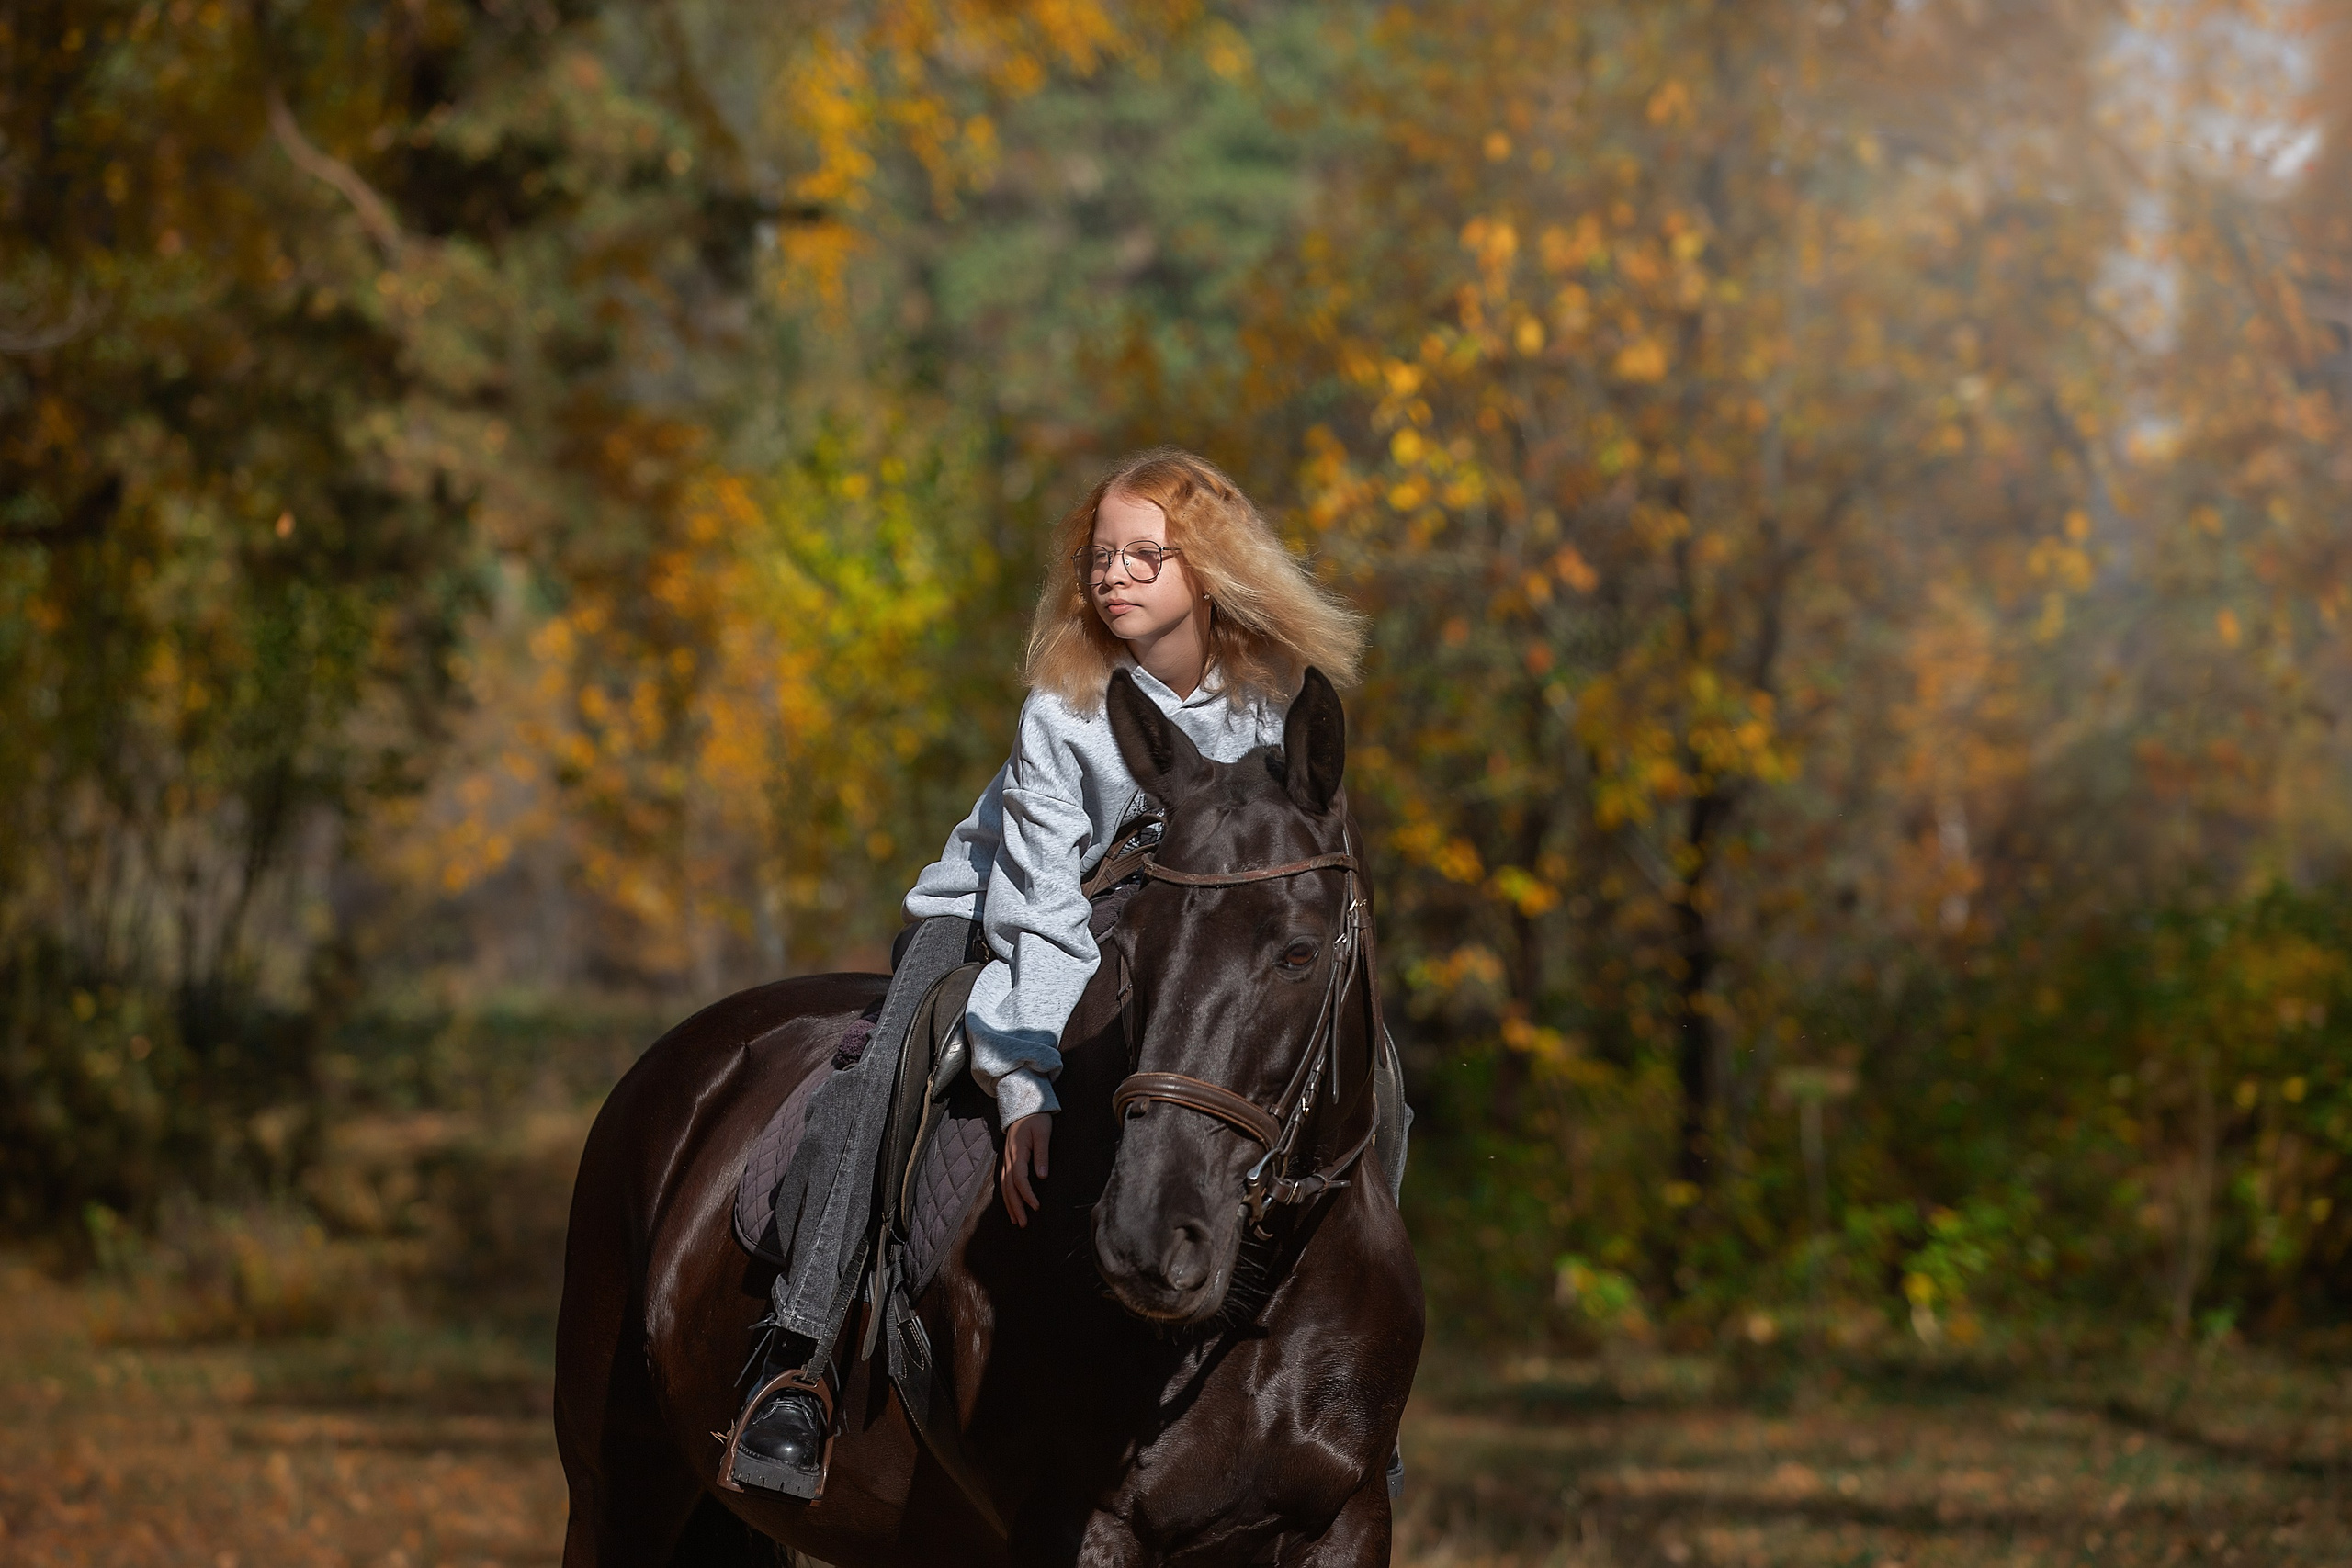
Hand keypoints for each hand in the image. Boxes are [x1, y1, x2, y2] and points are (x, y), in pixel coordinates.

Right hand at [1001, 1112, 1052, 1226]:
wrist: (1023, 1107)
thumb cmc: (1036, 1118)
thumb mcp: (1043, 1133)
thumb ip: (1042, 1154)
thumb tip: (1042, 1176)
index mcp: (1017, 1152)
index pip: (1020, 1179)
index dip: (1027, 1195)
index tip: (1036, 1207)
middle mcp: (1009, 1158)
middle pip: (1009, 1187)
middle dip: (1015, 1206)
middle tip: (1023, 1223)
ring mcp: (1006, 1159)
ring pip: (1004, 1186)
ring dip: (1009, 1204)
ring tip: (1016, 1220)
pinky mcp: (1008, 1160)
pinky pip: (1004, 1181)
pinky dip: (1007, 1195)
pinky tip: (1011, 1205)